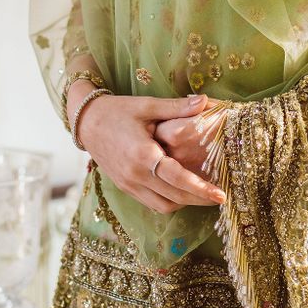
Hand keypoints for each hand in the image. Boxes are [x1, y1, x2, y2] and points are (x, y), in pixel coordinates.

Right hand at [70, 85, 226, 213]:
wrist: (86, 122)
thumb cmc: (118, 111)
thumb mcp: (147, 105)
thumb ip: (177, 107)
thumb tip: (206, 101)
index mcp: (143, 155)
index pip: (177, 178)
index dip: (200, 189)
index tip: (220, 195)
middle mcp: (135, 175)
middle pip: (174, 197)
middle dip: (199, 200)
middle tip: (219, 196)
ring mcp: (129, 184)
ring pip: (164, 205)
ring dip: (184, 202)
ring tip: (202, 194)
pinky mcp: (125, 187)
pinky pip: (152, 203)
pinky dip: (169, 201)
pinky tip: (180, 190)